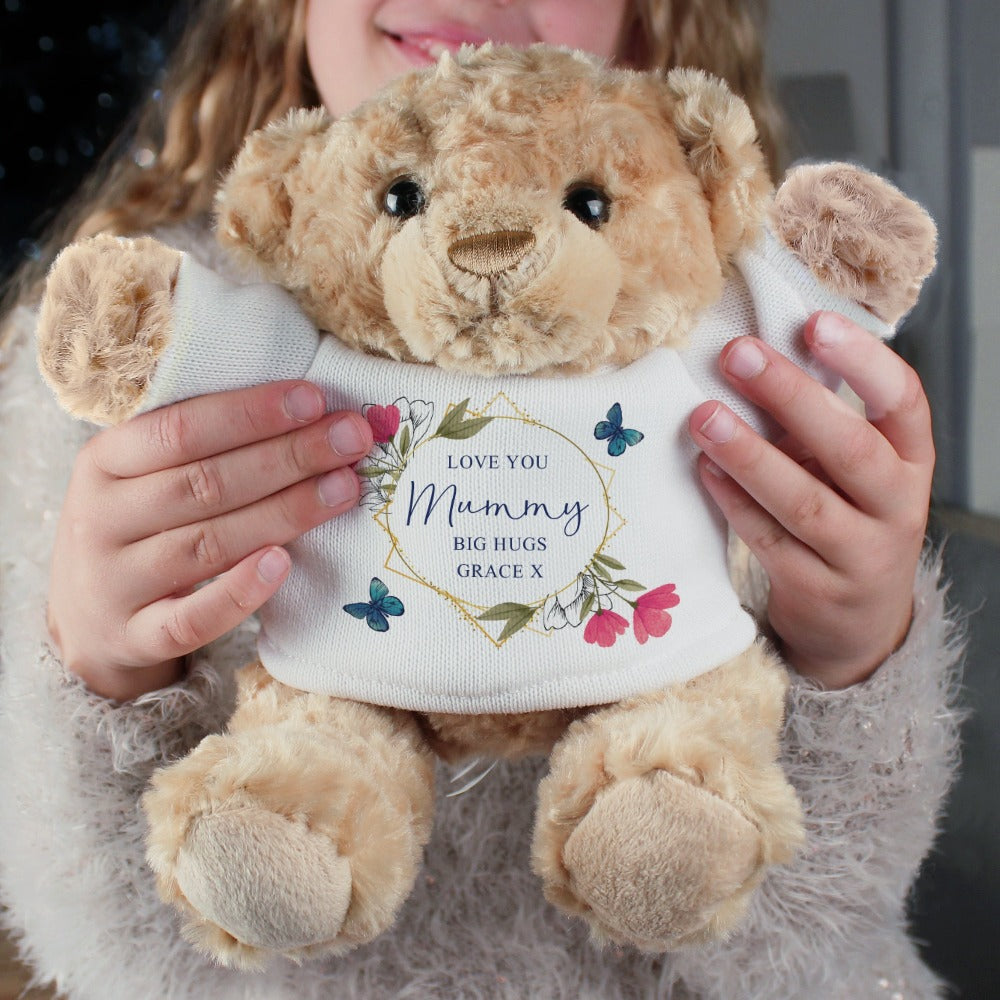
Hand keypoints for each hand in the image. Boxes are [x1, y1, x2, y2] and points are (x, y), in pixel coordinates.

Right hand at [47, 381, 372, 700]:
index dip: (250, 413)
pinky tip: (283, 564)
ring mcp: (112, 584)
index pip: (180, 429)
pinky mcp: (133, 638)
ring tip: (343, 489)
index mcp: (103, 462)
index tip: (315, 399)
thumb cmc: (139, 529)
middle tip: (351, 439)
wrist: (88, 622)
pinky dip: (238, 593)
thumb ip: (205, 446)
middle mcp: (99, 519)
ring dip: (284, 513)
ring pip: (207, 545)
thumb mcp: (143, 477)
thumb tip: (308, 410)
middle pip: (204, 484)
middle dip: (288, 456)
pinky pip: (190, 621)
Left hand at [687, 311, 933, 687]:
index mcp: (911, 461)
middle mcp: (897, 507)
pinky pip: (769, 540)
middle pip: (850, 448)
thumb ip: (819, 423)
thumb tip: (753, 361)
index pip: (903, 402)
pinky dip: (734, 503)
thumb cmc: (848, 519)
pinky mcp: (816, 588)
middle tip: (739, 355)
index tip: (814, 322)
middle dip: (791, 397)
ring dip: (749, 455)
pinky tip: (704, 469)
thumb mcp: (853, 471)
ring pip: (804, 502)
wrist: (859, 622)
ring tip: (704, 416)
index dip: (862, 360)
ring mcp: (859, 554)